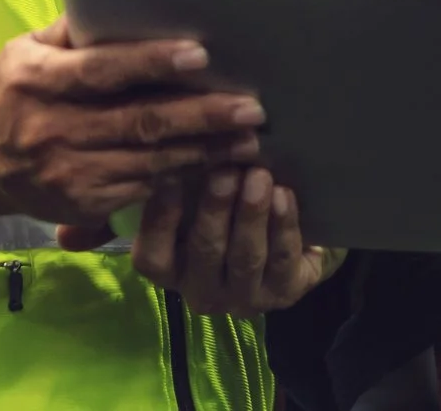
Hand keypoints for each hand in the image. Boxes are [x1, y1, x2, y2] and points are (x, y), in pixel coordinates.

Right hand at [0, 18, 263, 225]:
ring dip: (205, 150)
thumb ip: (73, 27)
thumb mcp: (27, 49)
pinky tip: (219, 164)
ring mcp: (68, 173)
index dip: (151, 62)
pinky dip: (186, 176)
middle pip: (137, 121)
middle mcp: (50, 129)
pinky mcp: (83, 204)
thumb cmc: (17, 91)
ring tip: (249, 137)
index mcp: (36, 80)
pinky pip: (145, 188)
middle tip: (249, 107)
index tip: (199, 53)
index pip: (101, 69)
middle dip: (200, 114)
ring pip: (150, 160)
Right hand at [123, 167, 341, 315]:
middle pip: (205, 251)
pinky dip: (284, 225)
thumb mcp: (199, 200)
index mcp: (170, 270)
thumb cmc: (227, 212)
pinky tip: (284, 195)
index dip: (159, 219)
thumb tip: (188, 142)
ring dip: (251, 214)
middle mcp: (201, 291)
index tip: (170, 174)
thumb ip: (189, 183)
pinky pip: (283, 259)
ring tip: (259, 176)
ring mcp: (243, 298)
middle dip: (216, 208)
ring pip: (246, 257)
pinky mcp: (283, 294)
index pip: (152, 256)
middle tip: (225, 172)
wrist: (288, 242)